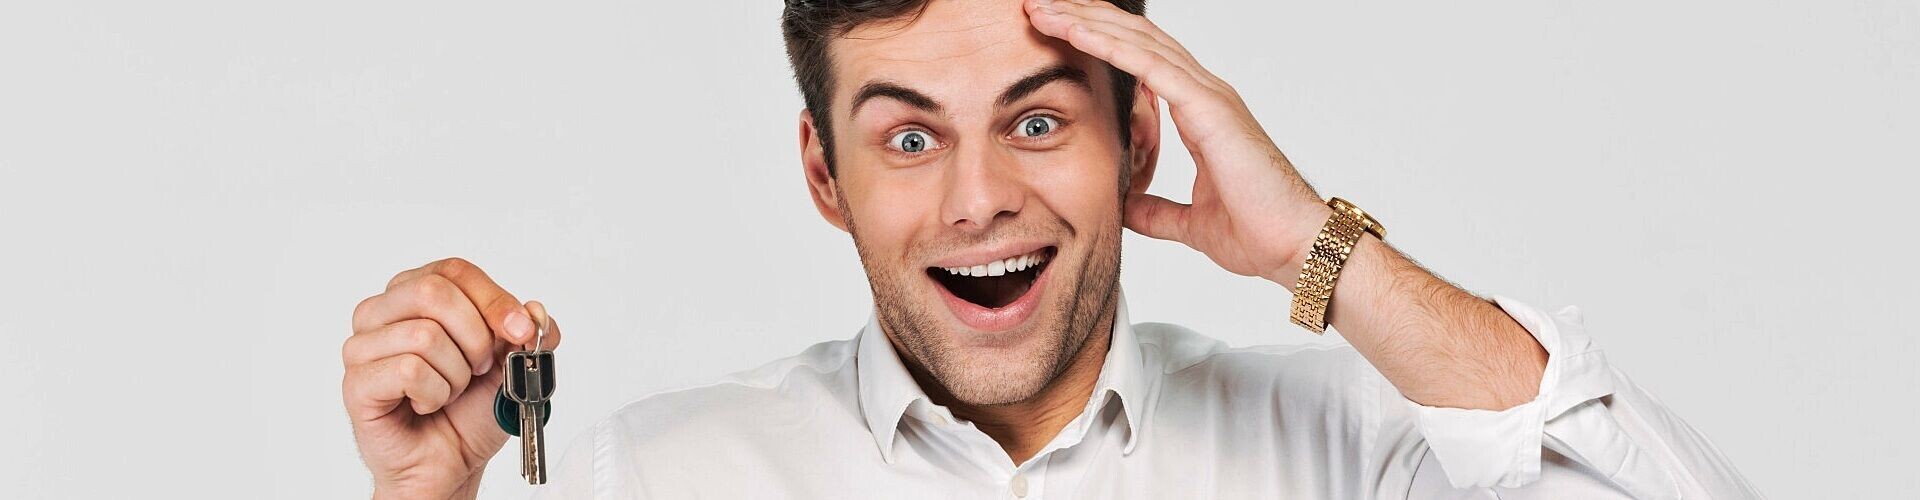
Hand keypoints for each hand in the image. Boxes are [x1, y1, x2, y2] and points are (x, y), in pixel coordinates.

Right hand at [343, 257, 562, 499]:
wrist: (451, 461)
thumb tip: (535, 312)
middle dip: (474, 336)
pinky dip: (435, 394)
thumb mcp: (513, 363)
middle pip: (433, 291)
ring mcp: (362, 346)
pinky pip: (408, 371)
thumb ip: (528, 332)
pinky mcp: (357, 382)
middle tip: (479, 369)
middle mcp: (382, 312)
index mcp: (416, 293)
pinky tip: (428, 405)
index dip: (494, 299)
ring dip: (455, 374)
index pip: (455, 271)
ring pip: (423, 335)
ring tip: (449, 391)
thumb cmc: (470, 410)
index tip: (521, 330)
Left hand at [1026, 0, 1333, 289]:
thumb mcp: (1189, 221)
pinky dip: (1108, 45)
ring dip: (1087, 22)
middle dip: (1087, 19)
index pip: (1143, 60)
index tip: (1058, 33)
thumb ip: (1156, 210)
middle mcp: (1205, 93)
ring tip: (1045, 9)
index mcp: (1201, 112)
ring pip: (1138, 41)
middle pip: (1136, 38)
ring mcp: (1209, 95)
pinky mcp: (1208, 107)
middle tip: (1041, 6)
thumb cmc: (1258, 231)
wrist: (1295, 247)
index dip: (1101, 41)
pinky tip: (1074, 32)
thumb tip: (1124, 207)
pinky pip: (1149, 65)